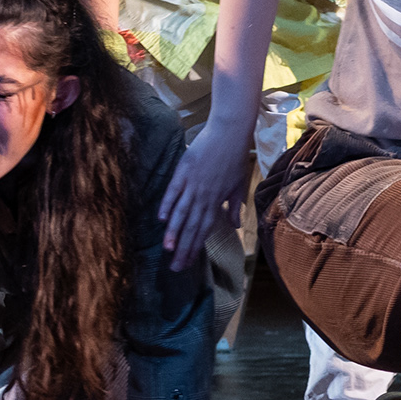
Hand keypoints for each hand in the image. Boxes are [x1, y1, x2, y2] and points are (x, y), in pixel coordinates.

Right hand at [158, 110, 256, 263]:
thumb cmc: (235, 158)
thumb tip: (235, 227)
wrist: (230, 133)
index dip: (195, 247)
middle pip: (192, 227)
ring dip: (175, 232)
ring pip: (182, 212)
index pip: (204, 230)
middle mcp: (204, 196)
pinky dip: (168, 204)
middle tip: (174, 266)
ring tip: (168, 248)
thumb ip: (234, 207)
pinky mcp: (184, 171)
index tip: (187, 263)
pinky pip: (174, 191)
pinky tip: (162, 218)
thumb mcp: (239, 185)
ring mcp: (193, 184)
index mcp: (217, 201)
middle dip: (183, 248)